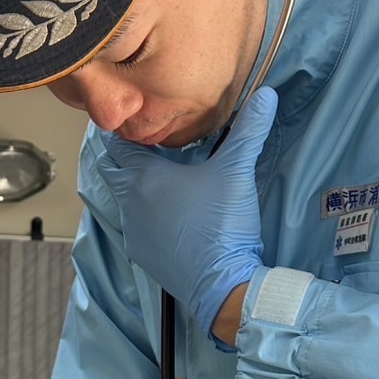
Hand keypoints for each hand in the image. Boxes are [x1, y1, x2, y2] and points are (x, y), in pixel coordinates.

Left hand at [102, 87, 277, 334]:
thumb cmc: (221, 224)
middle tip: (141, 142)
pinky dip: (144, 213)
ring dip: (133, 186)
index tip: (132, 119)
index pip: (117, 144)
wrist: (220, 284)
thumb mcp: (236, 171)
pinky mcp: (141, 254)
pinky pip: (135, 224)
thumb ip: (249, 130)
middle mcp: (128, 202)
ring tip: (157, 174)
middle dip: (121, 155)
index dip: (122, 130)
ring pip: (122, 198)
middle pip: (112, 170)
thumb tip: (266, 94)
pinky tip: (167, 212)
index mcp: (143, 177)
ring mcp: (132, 231)